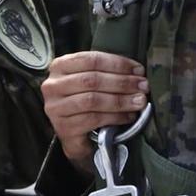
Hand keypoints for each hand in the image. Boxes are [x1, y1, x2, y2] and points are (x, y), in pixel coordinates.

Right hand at [41, 50, 147, 164]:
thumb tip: (137, 72)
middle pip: (92, 80)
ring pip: (93, 100)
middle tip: (143, 86)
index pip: (91, 59)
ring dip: (121, 100)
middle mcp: (53, 86)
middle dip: (122, 82)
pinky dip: (115, 117)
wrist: (74, 135)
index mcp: (60, 67)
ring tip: (138, 101)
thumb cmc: (84, 103)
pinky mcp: (64, 128)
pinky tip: (128, 116)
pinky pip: (94, 119)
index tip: (138, 69)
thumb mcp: (90, 81)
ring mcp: (56, 108)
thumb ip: (107, 72)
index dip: (118, 64)